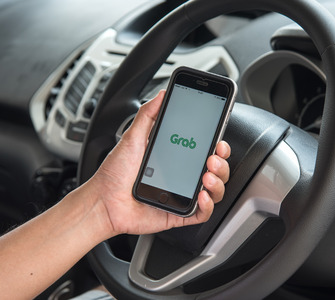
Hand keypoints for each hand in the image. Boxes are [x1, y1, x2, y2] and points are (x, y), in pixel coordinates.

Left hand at [86, 90, 230, 236]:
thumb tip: (162, 95)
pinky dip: (208, 205)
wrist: (102, 201)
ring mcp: (183, 196)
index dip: (219, 147)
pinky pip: (203, 213)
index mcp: (177, 159)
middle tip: (212, 157)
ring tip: (206, 175)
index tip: (219, 139)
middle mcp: (183, 177)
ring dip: (218, 182)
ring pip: (215, 191)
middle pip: (216, 171)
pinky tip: (201, 195)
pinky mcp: (180, 214)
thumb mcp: (132, 138)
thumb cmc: (115, 173)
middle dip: (221, 163)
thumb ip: (148, 114)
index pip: (206, 151)